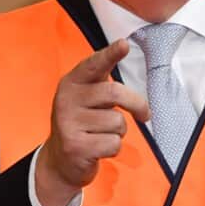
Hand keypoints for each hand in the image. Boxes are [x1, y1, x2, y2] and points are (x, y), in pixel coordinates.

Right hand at [35, 39, 149, 205]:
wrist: (60, 161)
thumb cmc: (83, 124)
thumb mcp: (87, 100)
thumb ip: (105, 87)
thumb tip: (134, 87)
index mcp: (72, 83)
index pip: (94, 64)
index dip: (110, 54)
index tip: (124, 44)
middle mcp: (67, 100)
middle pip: (114, 92)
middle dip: (137, 104)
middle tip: (144, 114)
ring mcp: (69, 123)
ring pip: (117, 122)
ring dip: (119, 131)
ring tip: (102, 134)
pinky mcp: (75, 146)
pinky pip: (113, 143)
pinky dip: (113, 148)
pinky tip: (98, 149)